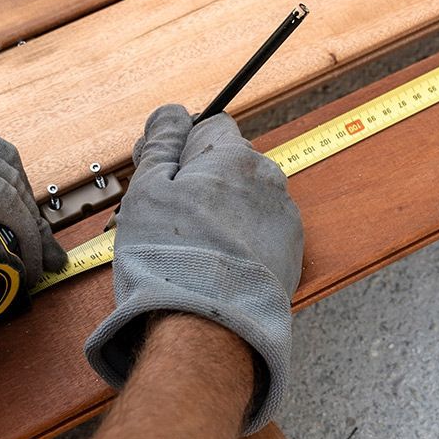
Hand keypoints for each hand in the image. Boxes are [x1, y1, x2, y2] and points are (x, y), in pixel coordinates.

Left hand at [0, 107, 68, 317]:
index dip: (27, 236)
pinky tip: (2, 211)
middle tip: (44, 261)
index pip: (2, 195)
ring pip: (1, 159)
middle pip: (9, 175)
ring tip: (30, 241)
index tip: (32, 270)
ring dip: (20, 198)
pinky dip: (0, 181)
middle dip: (32, 221)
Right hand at [84, 105, 302, 430]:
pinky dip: (240, 238)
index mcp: (232, 155)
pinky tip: (216, 261)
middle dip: (200, 179)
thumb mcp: (148, 190)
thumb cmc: (172, 258)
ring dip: (221, 210)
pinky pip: (260, 230)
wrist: (210, 325)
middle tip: (167, 214)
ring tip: (191, 245)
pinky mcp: (290, 250)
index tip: (160, 174)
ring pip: (245, 197)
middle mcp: (267, 178)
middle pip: (229, 163)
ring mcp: (283, 215)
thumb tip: (172, 113)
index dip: (180, 147)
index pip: (209, 127)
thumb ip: (163, 143)